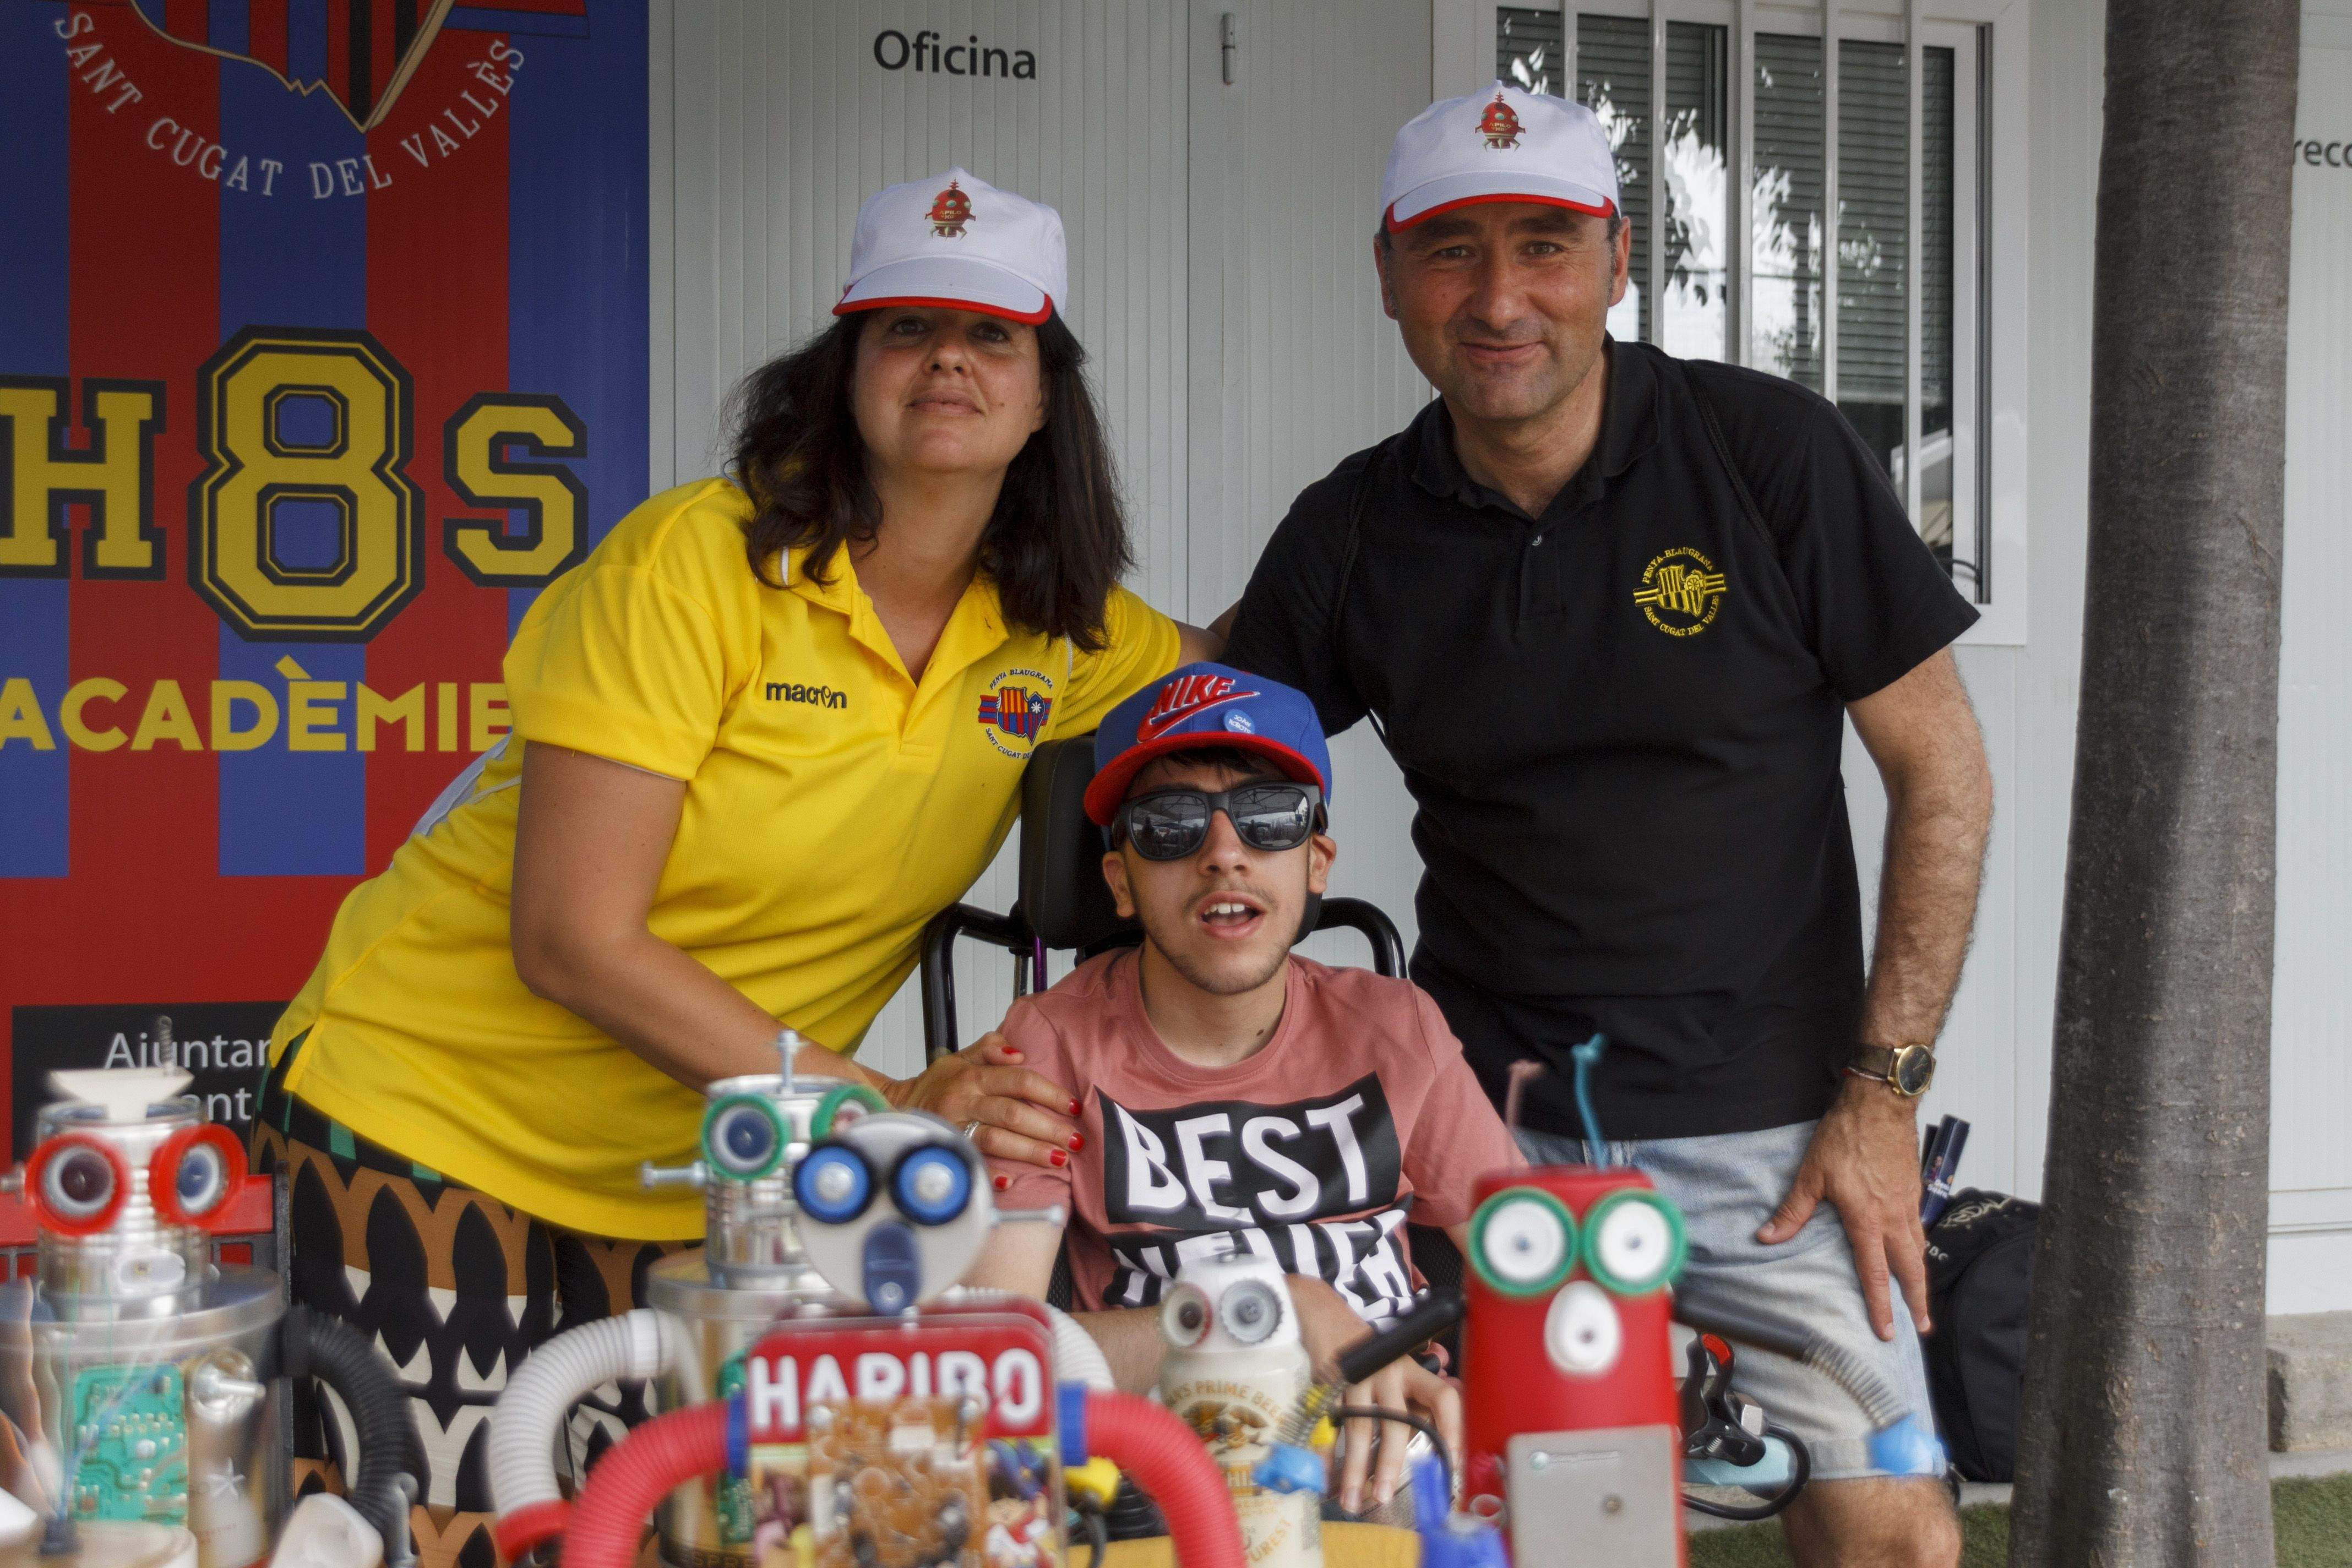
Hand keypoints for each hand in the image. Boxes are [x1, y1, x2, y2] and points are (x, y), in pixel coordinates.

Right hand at [884, 1033, 1079, 1169]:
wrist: (897, 1105)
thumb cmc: (937, 1084)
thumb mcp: (960, 1057)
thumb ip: (989, 1048)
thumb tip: (1018, 1052)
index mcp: (973, 1076)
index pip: (1019, 1081)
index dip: (1049, 1093)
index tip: (1073, 1106)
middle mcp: (965, 1100)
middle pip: (1013, 1113)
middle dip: (1049, 1128)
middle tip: (1076, 1140)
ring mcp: (955, 1126)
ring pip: (997, 1139)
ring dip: (1030, 1151)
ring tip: (1059, 1160)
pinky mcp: (946, 1148)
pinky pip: (971, 1162)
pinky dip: (990, 1173)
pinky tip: (1011, 1181)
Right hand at [1286, 1278, 1463, 1514]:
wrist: (1324, 1315)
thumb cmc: (1367, 1352)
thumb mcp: (1396, 1370)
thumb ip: (1413, 1400)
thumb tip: (1438, 1439)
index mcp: (1413, 1371)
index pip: (1444, 1397)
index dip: (1452, 1430)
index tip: (1452, 1466)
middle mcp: (1390, 1372)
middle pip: (1398, 1422)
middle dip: (1392, 1464)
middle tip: (1384, 1497)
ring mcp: (1359, 1376)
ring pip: (1362, 1426)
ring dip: (1357, 1468)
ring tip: (1352, 1499)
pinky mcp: (1331, 1380)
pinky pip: (1329, 1423)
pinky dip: (1325, 1452)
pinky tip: (1324, 1475)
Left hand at [1757, 1076, 1930, 1340]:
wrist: (1879, 1105)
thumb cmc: (1846, 1136)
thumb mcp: (1811, 1174)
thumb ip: (1793, 1210)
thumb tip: (1767, 1237)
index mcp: (1867, 1219)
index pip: (1875, 1272)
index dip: (1880, 1304)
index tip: (1886, 1331)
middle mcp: (1893, 1217)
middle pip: (1910, 1268)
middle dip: (1916, 1300)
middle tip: (1922, 1326)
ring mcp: (1907, 1203)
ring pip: (1919, 1249)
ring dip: (1920, 1276)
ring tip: (1920, 1297)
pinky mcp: (1913, 1189)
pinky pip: (1919, 1228)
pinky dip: (1920, 1247)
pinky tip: (1915, 1251)